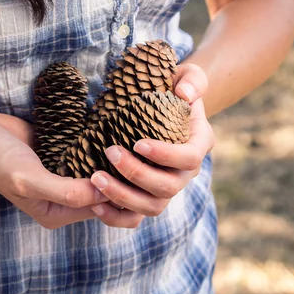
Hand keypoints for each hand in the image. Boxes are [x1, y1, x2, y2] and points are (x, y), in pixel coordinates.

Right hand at [0, 111, 144, 228]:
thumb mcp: (29, 180)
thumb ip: (66, 192)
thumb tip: (105, 192)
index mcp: (57, 214)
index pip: (103, 208)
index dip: (120, 191)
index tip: (128, 168)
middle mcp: (64, 198)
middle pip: (107, 195)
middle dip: (122, 179)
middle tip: (128, 153)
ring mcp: (65, 175)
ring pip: (103, 173)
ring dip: (114, 161)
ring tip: (124, 140)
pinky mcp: (65, 153)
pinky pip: (91, 154)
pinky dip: (102, 147)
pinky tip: (111, 131)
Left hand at [90, 63, 215, 220]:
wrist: (160, 105)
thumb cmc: (172, 88)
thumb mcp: (187, 75)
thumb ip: (193, 80)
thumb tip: (185, 95)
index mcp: (198, 143)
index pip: (189, 158)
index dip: (165, 155)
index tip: (137, 143)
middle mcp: (184, 172)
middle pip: (168, 188)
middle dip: (137, 174)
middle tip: (109, 152)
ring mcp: (165, 188)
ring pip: (151, 207)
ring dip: (123, 196)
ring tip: (95, 178)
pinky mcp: (145, 198)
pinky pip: (134, 218)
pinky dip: (116, 217)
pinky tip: (95, 203)